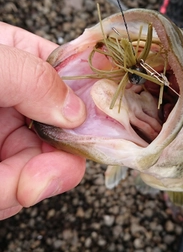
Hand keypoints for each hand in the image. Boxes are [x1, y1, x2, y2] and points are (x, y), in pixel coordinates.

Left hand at [0, 22, 86, 219]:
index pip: (61, 71)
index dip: (86, 89)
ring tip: (33, 180)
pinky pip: (14, 187)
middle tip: (71, 158)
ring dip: (43, 176)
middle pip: (59, 123)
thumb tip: (75, 106)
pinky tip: (16, 187)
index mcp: (8, 59)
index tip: (105, 110)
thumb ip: (32, 76)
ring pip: (41, 161)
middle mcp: (7, 100)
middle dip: (66, 146)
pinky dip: (16, 192)